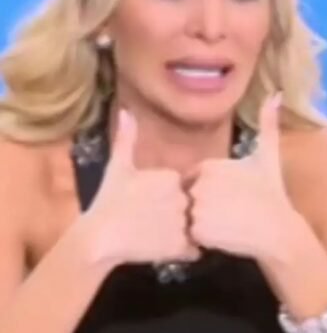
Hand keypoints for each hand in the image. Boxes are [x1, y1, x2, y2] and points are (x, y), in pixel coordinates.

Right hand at [82, 110, 199, 267]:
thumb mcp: (117, 167)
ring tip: (155, 236)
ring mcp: (180, 223)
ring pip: (192, 228)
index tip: (147, 203)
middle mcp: (179, 198)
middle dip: (175, 214)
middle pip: (187, 207)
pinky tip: (164, 249)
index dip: (165, 197)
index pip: (180, 187)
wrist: (96, 239)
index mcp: (170, 177)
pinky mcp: (178, 247)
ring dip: (181, 233)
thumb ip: (127, 140)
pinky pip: (194, 250)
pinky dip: (187, 252)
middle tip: (149, 221)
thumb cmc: (107, 202)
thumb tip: (126, 111)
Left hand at [188, 93, 298, 259]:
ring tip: (231, 223)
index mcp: (213, 166)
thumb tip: (277, 94)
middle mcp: (203, 186)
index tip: (235, 194)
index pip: (199, 177)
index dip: (216, 187)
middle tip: (234, 210)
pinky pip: (193, 235)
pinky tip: (227, 235)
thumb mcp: (269, 156)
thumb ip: (268, 125)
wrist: (280, 231)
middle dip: (209, 204)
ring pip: (192, 216)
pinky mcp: (200, 232)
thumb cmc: (273, 193)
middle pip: (194, 196)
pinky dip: (206, 238)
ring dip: (207, 221)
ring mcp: (200, 209)